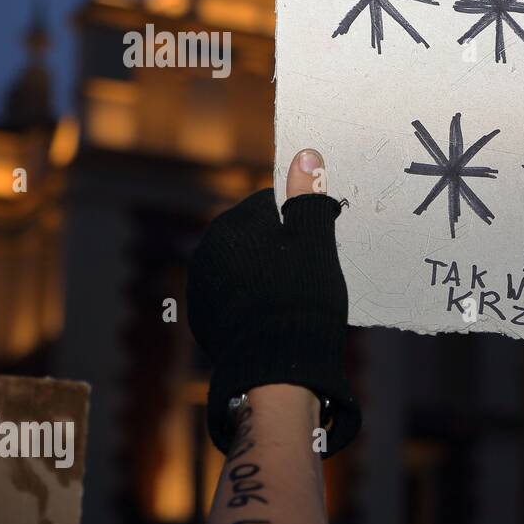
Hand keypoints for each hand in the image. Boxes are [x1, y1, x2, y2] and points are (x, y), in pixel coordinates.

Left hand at [187, 149, 360, 456]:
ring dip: (265, 275)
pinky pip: (235, 298)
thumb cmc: (302, 298)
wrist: (276, 369)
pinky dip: (254, 302)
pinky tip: (276, 319)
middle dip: (280, 249)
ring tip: (294, 300)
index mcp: (233, 224)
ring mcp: (202, 287)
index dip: (302, 221)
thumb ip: (308, 196)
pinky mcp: (205, 319)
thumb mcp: (316, 242)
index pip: (272, 205)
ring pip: (244, 268)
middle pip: (255, 236)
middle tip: (310, 275)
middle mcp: (208, 250)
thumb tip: (305, 154)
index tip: (320, 243)